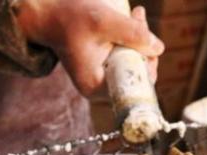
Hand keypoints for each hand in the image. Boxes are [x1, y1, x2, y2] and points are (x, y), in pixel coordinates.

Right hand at [15, 0, 163, 95]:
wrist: (48, 14)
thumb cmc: (69, 17)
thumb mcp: (103, 21)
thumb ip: (132, 33)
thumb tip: (159, 48)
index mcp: (96, 87)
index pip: (135, 86)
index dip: (147, 64)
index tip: (147, 38)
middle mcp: (99, 88)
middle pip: (137, 75)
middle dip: (145, 47)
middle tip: (139, 17)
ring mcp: (102, 78)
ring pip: (134, 64)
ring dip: (140, 39)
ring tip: (136, 14)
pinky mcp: (104, 66)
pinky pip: (126, 57)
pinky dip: (131, 39)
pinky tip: (132, 19)